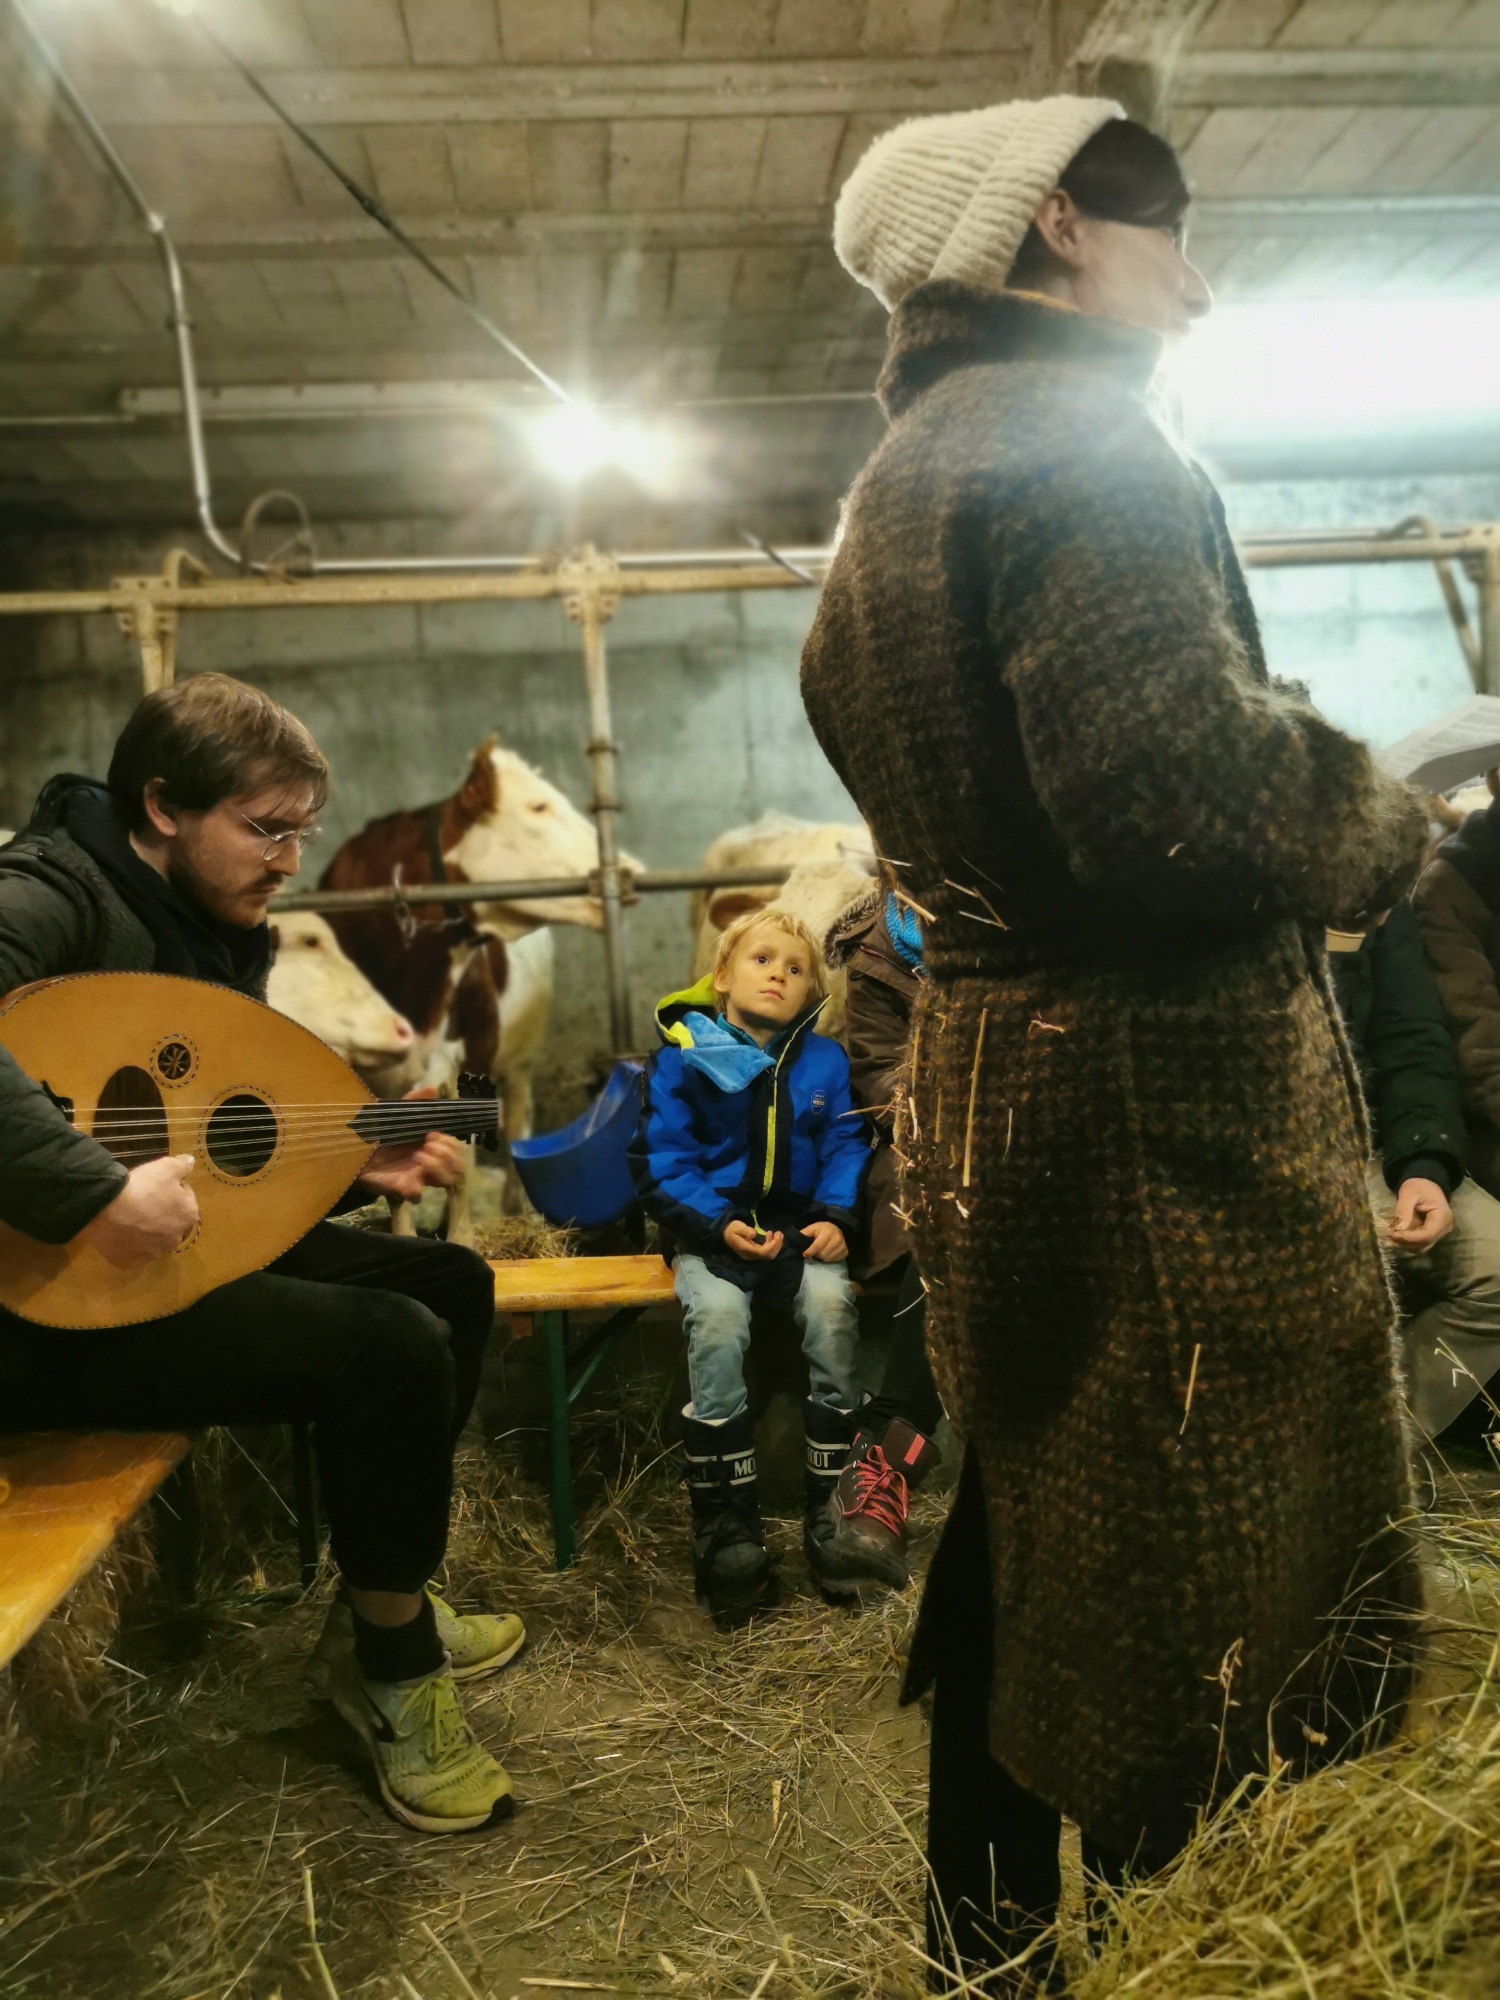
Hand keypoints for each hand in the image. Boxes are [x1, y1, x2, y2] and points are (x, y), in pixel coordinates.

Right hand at [78, 1154, 198, 1269]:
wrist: (106, 1209)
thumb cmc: (142, 1187)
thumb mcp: (166, 1167)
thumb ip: (183, 1165)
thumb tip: (191, 1162)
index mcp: (189, 1216)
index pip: (186, 1200)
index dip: (173, 1190)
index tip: (159, 1185)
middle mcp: (175, 1239)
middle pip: (171, 1223)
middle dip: (162, 1213)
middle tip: (144, 1201)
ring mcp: (152, 1253)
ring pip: (153, 1240)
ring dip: (146, 1230)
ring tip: (129, 1216)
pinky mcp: (130, 1262)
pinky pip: (133, 1253)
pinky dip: (128, 1244)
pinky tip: (120, 1232)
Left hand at [357, 1086, 467, 1203]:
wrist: (353, 1148)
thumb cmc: (378, 1133)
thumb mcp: (396, 1114)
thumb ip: (414, 1103)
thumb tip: (433, 1089)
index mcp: (431, 1147)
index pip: (458, 1150)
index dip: (451, 1143)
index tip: (433, 1133)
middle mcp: (429, 1163)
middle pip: (458, 1167)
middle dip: (447, 1153)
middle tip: (427, 1143)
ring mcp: (418, 1177)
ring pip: (447, 1180)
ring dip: (438, 1166)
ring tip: (419, 1156)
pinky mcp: (403, 1188)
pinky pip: (417, 1196)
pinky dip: (416, 1189)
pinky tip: (409, 1180)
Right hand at [723, 1219, 782, 1260]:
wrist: (724, 1234)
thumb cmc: (731, 1229)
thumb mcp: (737, 1226)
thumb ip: (746, 1230)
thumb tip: (754, 1234)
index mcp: (746, 1249)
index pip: (763, 1252)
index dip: (772, 1245)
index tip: (776, 1236)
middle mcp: (750, 1255)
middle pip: (768, 1255)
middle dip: (776, 1245)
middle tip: (779, 1233)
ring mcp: (752, 1255)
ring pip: (769, 1254)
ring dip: (776, 1245)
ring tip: (778, 1233)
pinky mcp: (754, 1252)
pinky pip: (766, 1252)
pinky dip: (772, 1244)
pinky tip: (771, 1235)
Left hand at [802, 1220, 847, 1262]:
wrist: (835, 1229)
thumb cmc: (821, 1230)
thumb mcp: (812, 1228)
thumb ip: (805, 1233)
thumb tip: (796, 1240)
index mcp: (828, 1231)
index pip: (817, 1246)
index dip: (809, 1252)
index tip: (805, 1254)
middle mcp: (837, 1238)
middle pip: (822, 1254)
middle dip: (815, 1255)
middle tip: (814, 1252)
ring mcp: (843, 1245)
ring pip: (828, 1259)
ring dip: (821, 1258)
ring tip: (820, 1252)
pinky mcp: (846, 1252)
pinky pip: (834, 1260)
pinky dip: (829, 1259)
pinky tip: (827, 1254)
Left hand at [1387, 1178, 1452, 1252]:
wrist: (1426, 1184)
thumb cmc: (1418, 1186)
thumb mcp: (1409, 1194)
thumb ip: (1404, 1210)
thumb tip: (1398, 1229)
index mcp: (1442, 1217)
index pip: (1427, 1235)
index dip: (1409, 1238)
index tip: (1392, 1234)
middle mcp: (1444, 1228)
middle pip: (1425, 1243)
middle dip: (1405, 1242)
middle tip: (1388, 1234)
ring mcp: (1440, 1232)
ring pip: (1422, 1246)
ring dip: (1406, 1244)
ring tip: (1391, 1234)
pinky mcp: (1433, 1233)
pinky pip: (1421, 1243)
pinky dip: (1408, 1242)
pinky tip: (1397, 1234)